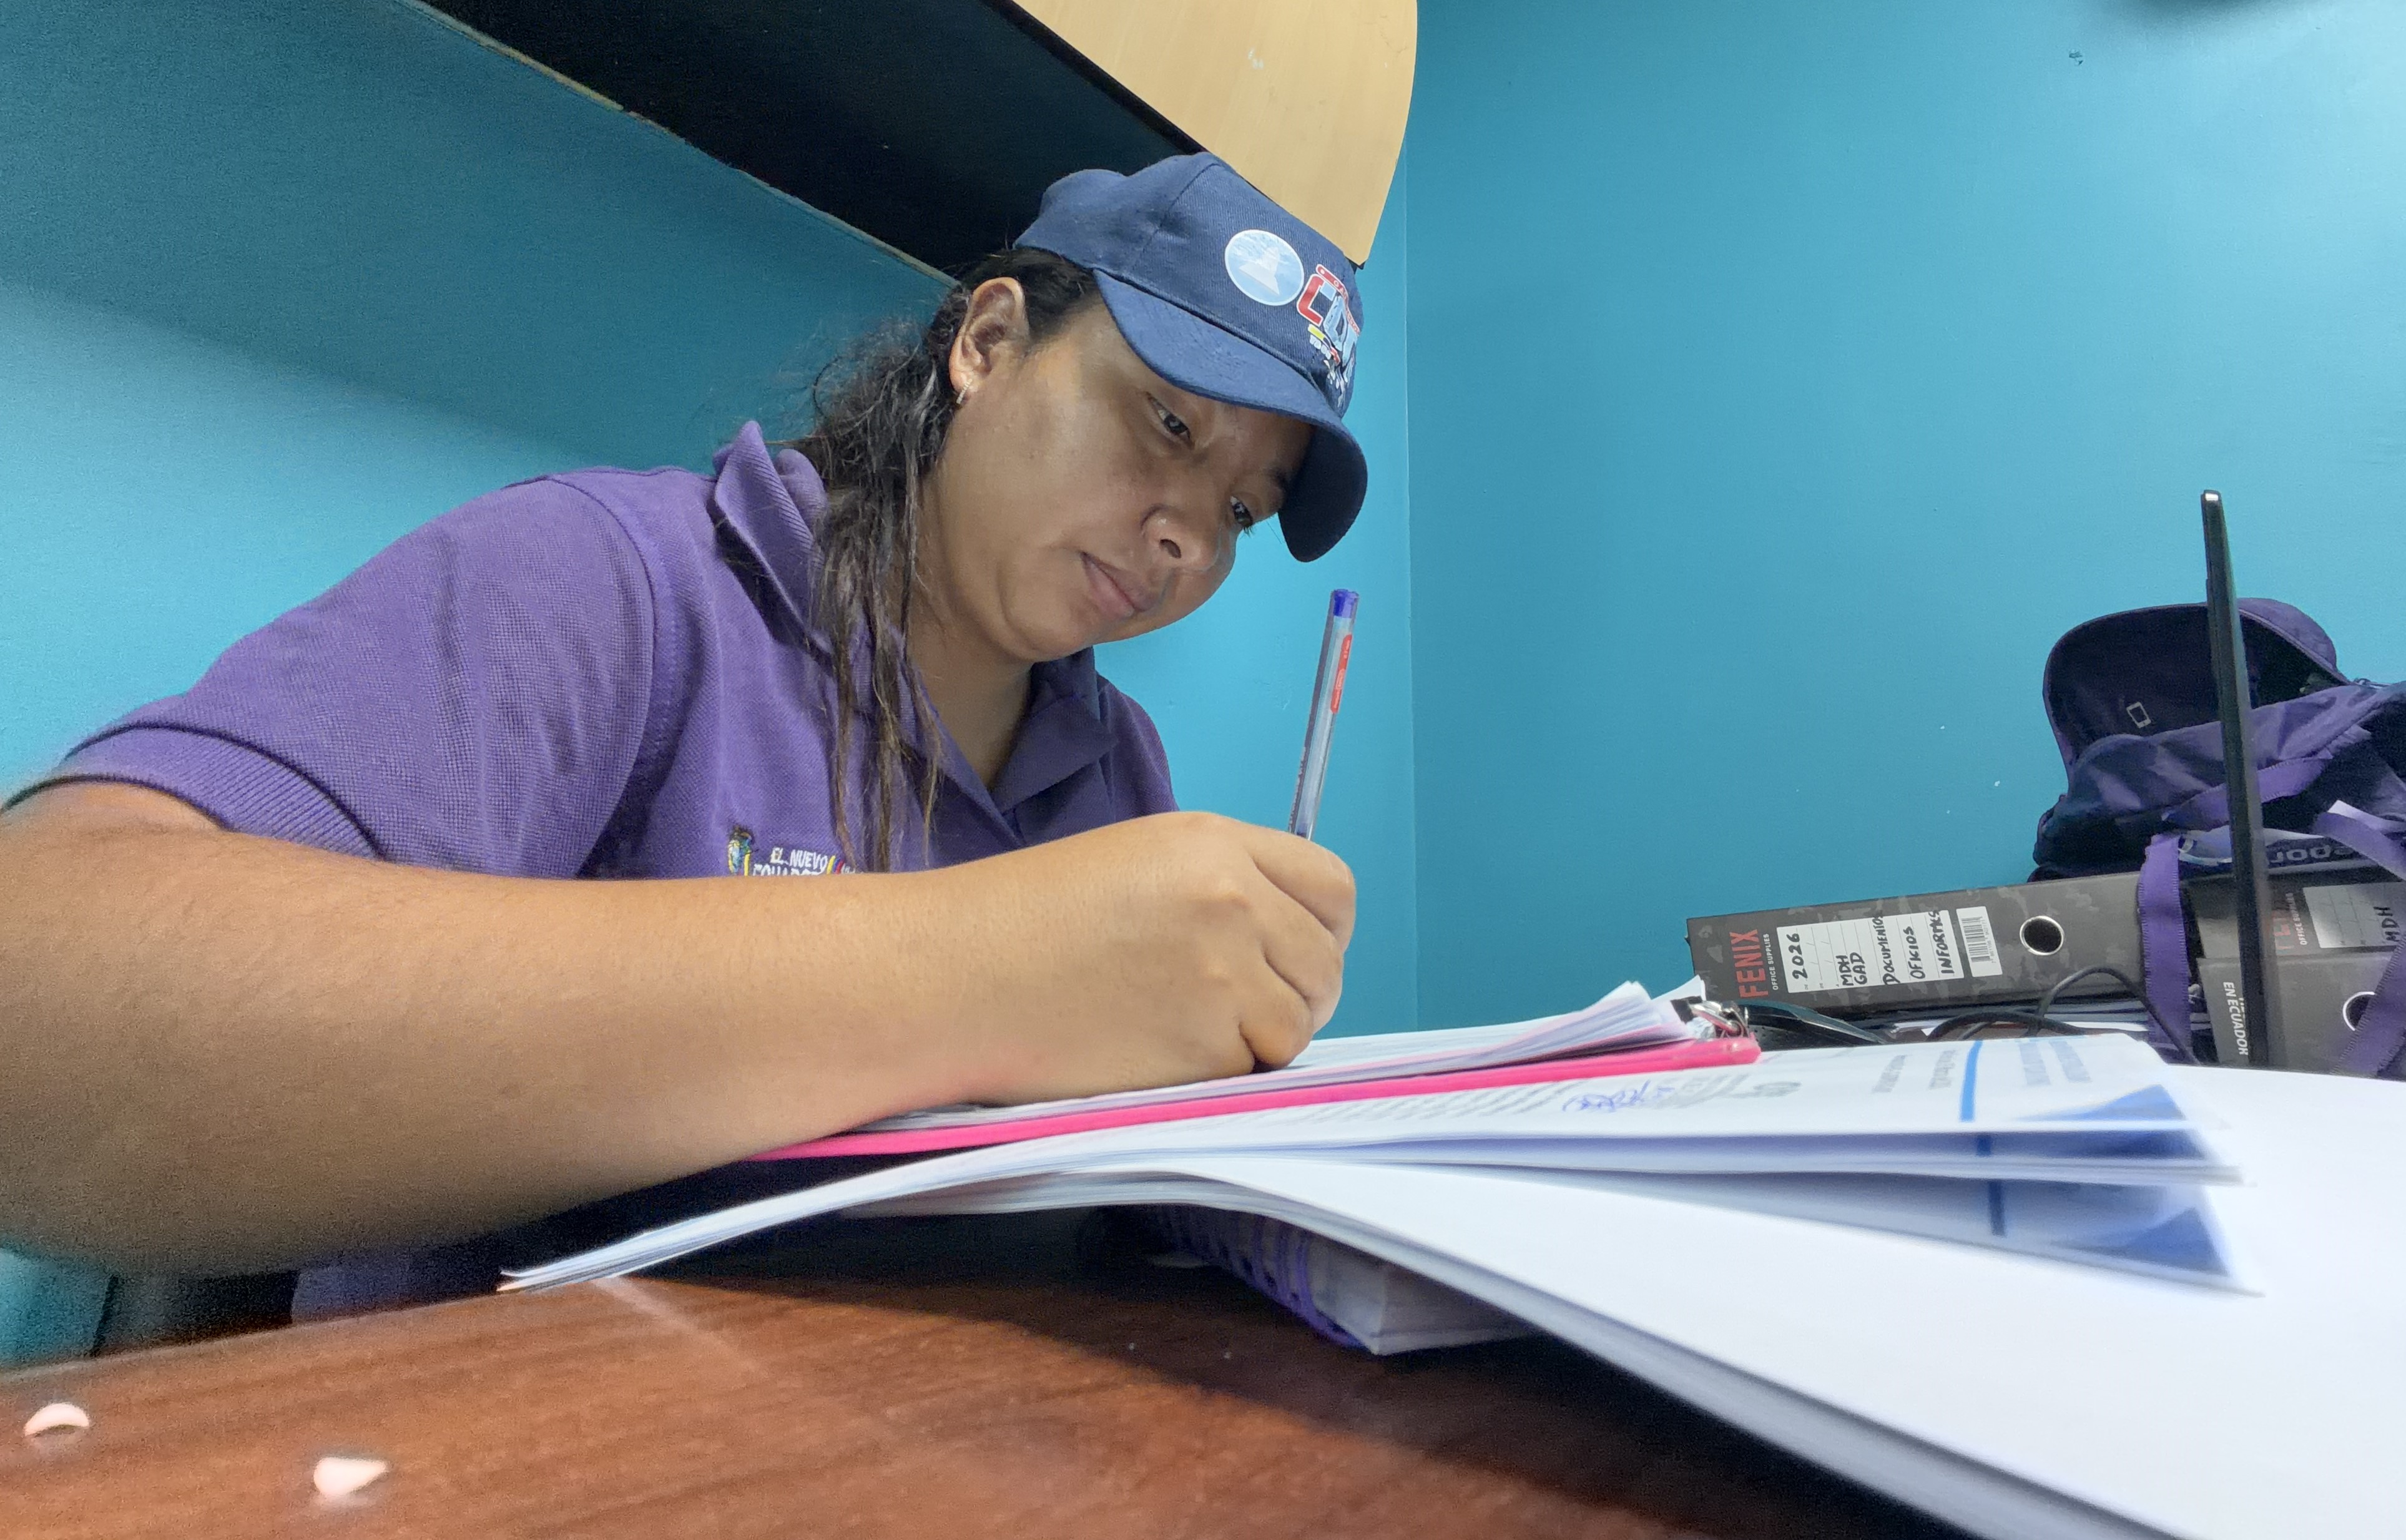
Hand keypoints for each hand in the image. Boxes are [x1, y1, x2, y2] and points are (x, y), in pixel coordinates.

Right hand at [912, 811, 1355, 1103]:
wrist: (953, 976)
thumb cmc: (1024, 921)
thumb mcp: (1136, 862)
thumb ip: (1220, 887)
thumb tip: (1283, 941)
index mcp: (1215, 844)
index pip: (1332, 888)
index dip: (1321, 930)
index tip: (1294, 955)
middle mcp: (1233, 900)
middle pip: (1326, 961)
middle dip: (1297, 993)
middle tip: (1242, 1011)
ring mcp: (1225, 975)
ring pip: (1298, 1023)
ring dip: (1260, 1039)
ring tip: (1184, 1029)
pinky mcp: (1206, 1046)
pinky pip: (1251, 1068)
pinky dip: (1218, 1072)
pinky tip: (1157, 1052)